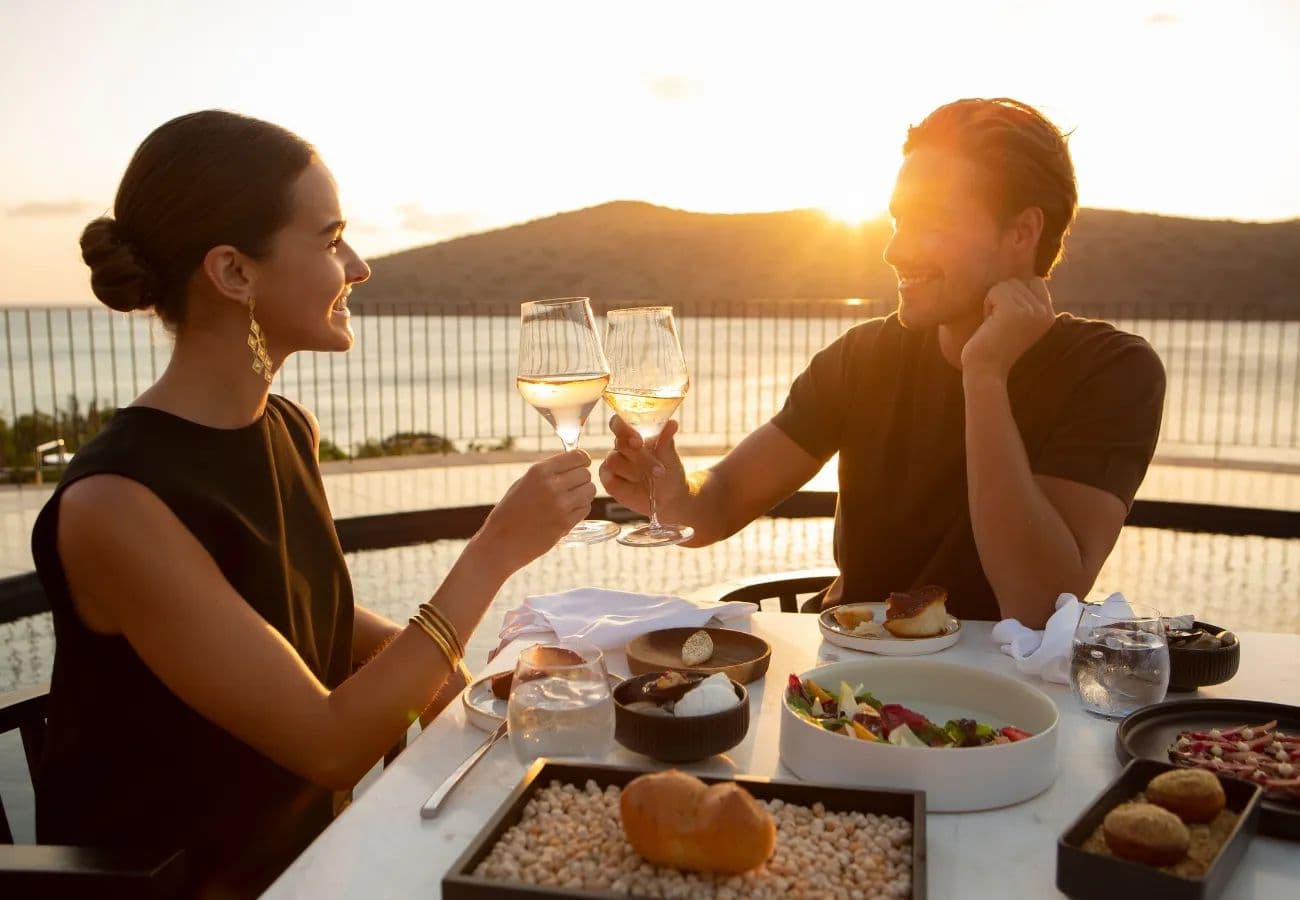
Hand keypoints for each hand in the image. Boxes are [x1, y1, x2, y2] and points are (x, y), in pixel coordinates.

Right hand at [476, 450, 596, 571]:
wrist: (502, 541)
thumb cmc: (511, 511)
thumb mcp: (524, 482)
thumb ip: (548, 472)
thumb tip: (575, 463)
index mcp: (539, 471)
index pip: (578, 456)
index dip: (583, 460)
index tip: (582, 464)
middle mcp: (552, 486)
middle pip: (586, 474)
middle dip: (581, 479)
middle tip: (571, 487)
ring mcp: (560, 505)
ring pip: (590, 490)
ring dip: (583, 494)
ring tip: (569, 500)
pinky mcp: (566, 523)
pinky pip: (585, 508)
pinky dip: (580, 509)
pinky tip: (565, 513)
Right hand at [598, 416, 690, 521]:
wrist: (669, 497)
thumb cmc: (668, 471)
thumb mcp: (669, 456)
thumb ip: (666, 439)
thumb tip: (672, 423)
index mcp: (632, 435)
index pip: (618, 423)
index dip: (622, 427)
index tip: (637, 440)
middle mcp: (620, 448)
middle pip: (619, 443)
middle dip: (638, 455)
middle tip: (656, 466)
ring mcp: (612, 465)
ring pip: (613, 461)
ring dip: (635, 470)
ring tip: (655, 477)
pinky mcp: (609, 482)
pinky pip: (610, 480)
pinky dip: (626, 485)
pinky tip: (636, 487)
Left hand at [960, 277, 1055, 380]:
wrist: (985, 370)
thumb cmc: (994, 346)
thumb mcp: (1018, 322)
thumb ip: (1026, 302)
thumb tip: (1022, 276)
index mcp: (1049, 316)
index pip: (1036, 281)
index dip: (1015, 293)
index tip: (1008, 317)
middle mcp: (1044, 312)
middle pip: (1017, 281)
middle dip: (1002, 299)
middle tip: (999, 325)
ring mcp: (1031, 311)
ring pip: (1005, 285)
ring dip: (993, 302)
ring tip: (995, 325)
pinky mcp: (1015, 311)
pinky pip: (995, 291)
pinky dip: (986, 305)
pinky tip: (989, 324)